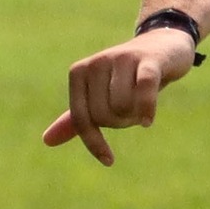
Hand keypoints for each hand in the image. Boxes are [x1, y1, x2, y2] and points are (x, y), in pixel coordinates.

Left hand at [43, 29, 195, 165]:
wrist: (163, 48)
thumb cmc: (127, 79)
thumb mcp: (98, 97)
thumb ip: (75, 119)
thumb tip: (46, 141)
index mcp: (78, 72)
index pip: (80, 119)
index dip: (94, 142)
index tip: (108, 160)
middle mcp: (96, 62)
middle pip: (103, 115)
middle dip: (120, 123)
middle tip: (132, 111)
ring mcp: (122, 58)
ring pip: (122, 106)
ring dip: (135, 116)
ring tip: (143, 104)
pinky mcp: (148, 60)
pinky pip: (143, 91)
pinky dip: (146, 110)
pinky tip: (147, 121)